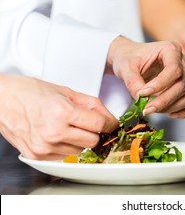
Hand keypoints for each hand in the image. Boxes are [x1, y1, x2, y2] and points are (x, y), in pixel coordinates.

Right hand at [0, 75, 117, 159]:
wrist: (1, 100)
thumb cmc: (29, 92)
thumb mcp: (65, 91)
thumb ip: (91, 104)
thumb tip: (109, 117)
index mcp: (62, 112)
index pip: (99, 124)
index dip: (110, 123)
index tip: (111, 123)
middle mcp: (53, 132)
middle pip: (93, 141)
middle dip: (96, 132)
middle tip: (89, 123)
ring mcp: (44, 147)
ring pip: (80, 150)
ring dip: (80, 140)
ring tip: (68, 126)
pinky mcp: (37, 156)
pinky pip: (64, 156)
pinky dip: (67, 146)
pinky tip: (58, 134)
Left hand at [106, 36, 184, 117]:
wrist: (128, 60)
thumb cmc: (128, 58)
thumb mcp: (125, 67)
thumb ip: (133, 82)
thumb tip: (142, 99)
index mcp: (170, 49)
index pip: (174, 69)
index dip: (160, 84)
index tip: (143, 94)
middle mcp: (181, 61)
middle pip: (181, 85)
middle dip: (163, 100)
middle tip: (146, 109)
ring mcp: (184, 75)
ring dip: (171, 107)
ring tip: (152, 109)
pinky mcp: (183, 88)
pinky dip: (182, 111)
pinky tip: (168, 114)